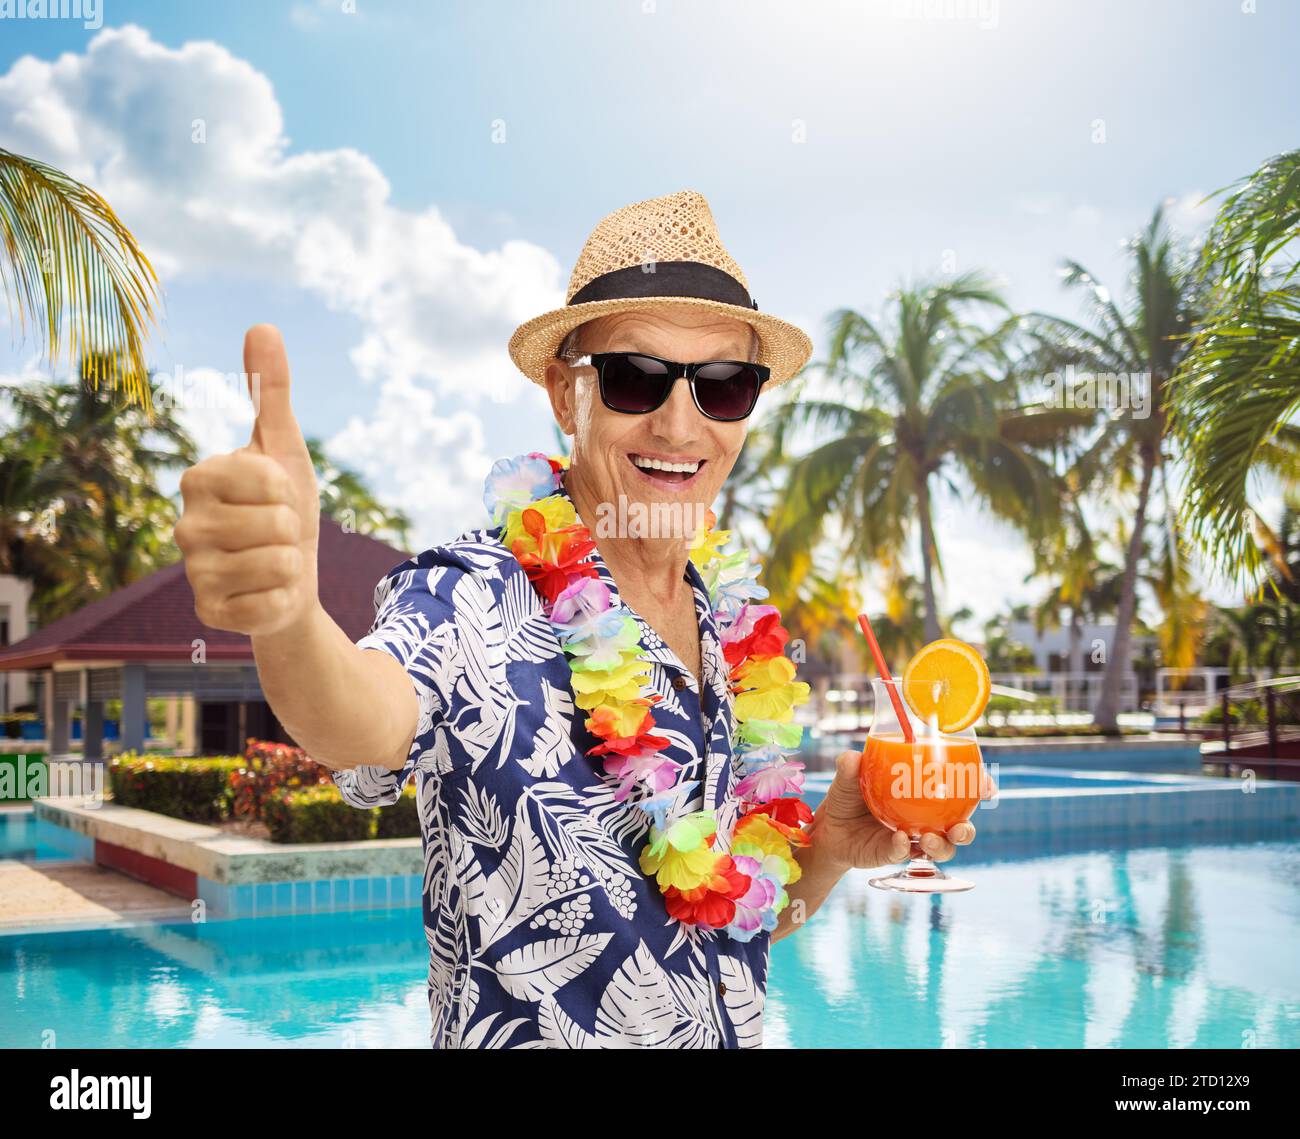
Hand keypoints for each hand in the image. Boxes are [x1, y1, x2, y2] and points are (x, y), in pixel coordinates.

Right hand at [176, 325, 320, 636]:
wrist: (290, 575)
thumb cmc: (284, 507)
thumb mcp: (285, 448)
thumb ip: (271, 391)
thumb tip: (262, 325)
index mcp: (198, 478)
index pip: (268, 478)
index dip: (288, 489)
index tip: (276, 495)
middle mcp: (183, 525)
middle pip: (275, 524)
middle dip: (292, 529)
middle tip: (277, 533)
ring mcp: (193, 572)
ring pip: (277, 563)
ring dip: (291, 564)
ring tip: (274, 560)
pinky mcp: (210, 614)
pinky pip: (270, 605)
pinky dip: (283, 599)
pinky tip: (267, 593)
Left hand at [807, 749, 978, 871]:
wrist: (829, 826)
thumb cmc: (848, 795)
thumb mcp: (849, 777)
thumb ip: (851, 767)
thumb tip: (852, 757)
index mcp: (926, 795)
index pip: (961, 792)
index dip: (979, 789)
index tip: (988, 787)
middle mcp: (926, 819)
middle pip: (960, 828)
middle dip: (967, 830)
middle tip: (959, 827)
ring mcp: (912, 839)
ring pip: (940, 848)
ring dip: (940, 846)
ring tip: (928, 839)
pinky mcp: (893, 854)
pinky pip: (904, 854)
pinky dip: (903, 848)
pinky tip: (898, 840)